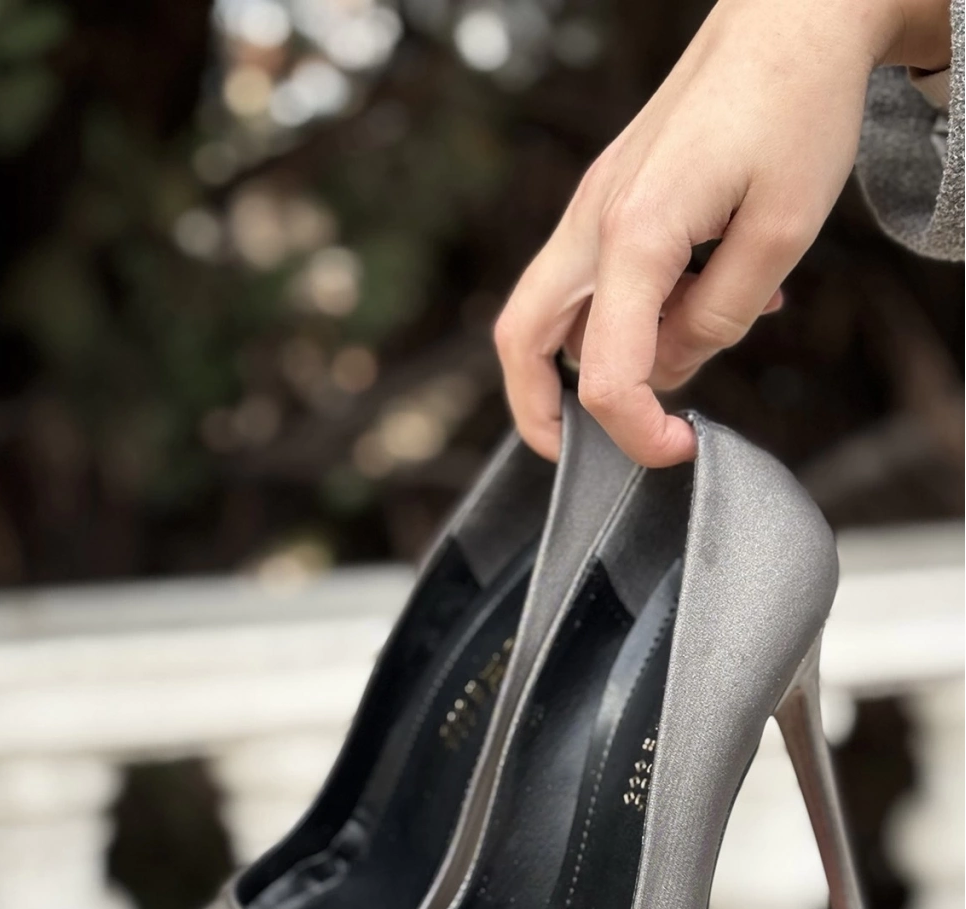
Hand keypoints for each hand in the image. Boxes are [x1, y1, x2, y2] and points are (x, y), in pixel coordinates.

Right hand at [495, 0, 953, 467]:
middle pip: (522, 341)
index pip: (607, 373)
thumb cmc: (796, 105)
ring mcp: (595, 207)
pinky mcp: (611, 198)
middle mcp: (595, 221)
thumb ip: (722, 316)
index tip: (678, 449)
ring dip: (584, 362)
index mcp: (636, 233)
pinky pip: (591, 279)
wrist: (792, 14)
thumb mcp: (785, 231)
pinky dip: (620, 317)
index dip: (637, 431)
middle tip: (578, 454)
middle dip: (538, 413)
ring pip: (545, 312)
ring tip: (665, 371)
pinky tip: (691, 306)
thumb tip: (675, 369)